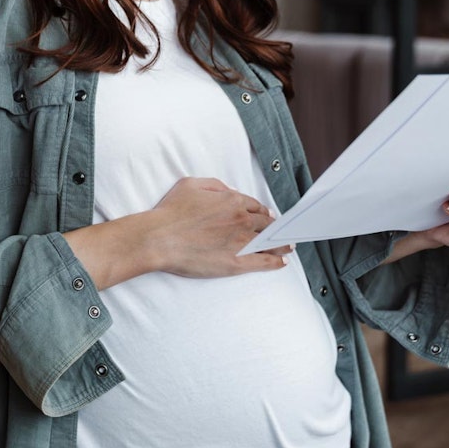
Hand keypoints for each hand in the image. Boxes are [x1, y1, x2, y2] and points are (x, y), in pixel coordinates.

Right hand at [151, 177, 291, 276]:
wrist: (160, 239)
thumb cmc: (171, 212)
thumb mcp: (191, 184)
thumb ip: (215, 185)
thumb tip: (230, 191)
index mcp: (232, 201)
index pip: (256, 205)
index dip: (263, 211)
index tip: (267, 216)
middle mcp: (241, 220)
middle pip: (266, 223)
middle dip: (275, 227)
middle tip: (282, 231)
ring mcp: (241, 242)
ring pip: (269, 242)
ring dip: (282, 244)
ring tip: (288, 246)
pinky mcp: (236, 262)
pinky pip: (263, 262)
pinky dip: (275, 262)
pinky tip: (281, 263)